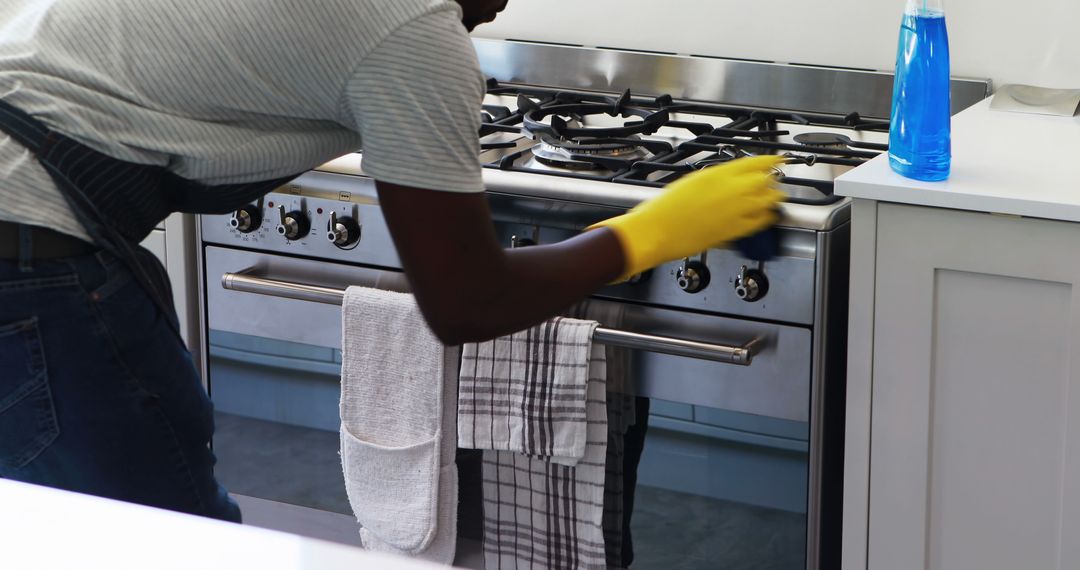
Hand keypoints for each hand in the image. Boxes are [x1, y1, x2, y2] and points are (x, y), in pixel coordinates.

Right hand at [588, 155, 784, 280]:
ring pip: (768, 200)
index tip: (778, 159)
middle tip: (773, 179)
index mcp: (720, 173)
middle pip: (767, 180)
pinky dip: (767, 216)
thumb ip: (717, 177)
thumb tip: (731, 177)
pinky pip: (762, 221)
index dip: (772, 160)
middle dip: (772, 179)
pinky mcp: (736, 230)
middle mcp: (733, 190)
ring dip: (772, 197)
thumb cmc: (667, 207)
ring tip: (773, 196)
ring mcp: (737, 210)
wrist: (659, 230)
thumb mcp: (692, 180)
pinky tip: (768, 215)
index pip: (757, 162)